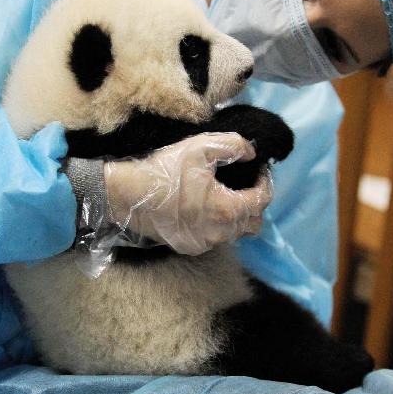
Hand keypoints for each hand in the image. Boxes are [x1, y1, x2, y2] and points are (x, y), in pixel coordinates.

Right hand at [104, 132, 271, 255]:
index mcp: (226, 209)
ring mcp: (204, 243)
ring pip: (235, 233)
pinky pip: (216, 239)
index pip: (262, 200)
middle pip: (254, 223)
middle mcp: (219, 233)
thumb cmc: (164, 170)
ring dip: (238, 215)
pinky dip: (220, 225)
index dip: (266, 182)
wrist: (126, 195)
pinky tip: (208, 208)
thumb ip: (233, 146)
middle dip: (256, 202)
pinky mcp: (189, 247)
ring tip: (229, 195)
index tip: (260, 169)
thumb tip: (251, 153)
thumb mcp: (200, 147)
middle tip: (247, 183)